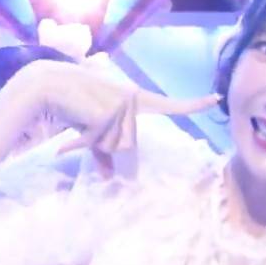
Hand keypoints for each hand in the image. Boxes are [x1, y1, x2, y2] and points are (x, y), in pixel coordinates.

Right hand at [19, 59, 219, 158]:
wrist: (49, 84)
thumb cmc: (72, 104)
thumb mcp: (91, 130)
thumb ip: (103, 153)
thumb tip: (109, 179)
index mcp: (134, 98)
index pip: (169, 104)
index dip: (193, 104)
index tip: (216, 99)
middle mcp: (133, 100)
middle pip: (128, 143)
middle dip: (104, 142)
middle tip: (86, 119)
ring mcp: (124, 106)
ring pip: (116, 145)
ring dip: (95, 140)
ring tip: (81, 117)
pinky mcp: (110, 114)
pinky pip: (102, 143)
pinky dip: (87, 139)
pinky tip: (78, 118)